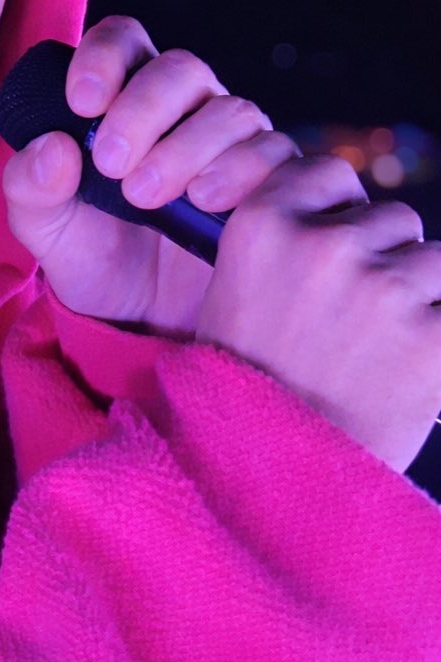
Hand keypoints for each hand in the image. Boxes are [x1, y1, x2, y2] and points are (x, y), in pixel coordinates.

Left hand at [1, 16, 297, 332]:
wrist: (144, 325)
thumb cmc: (95, 258)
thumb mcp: (45, 229)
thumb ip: (30, 187)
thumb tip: (52, 149)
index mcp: (128, 97)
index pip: (125, 41)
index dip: (105, 57)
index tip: (83, 102)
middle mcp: (189, 108)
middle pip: (182, 69)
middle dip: (143, 109)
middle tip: (110, 163)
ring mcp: (238, 143)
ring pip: (232, 111)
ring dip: (187, 147)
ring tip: (146, 197)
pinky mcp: (277, 184)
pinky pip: (281, 156)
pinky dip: (245, 173)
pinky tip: (208, 204)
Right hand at [197, 154, 440, 471]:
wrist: (263, 486)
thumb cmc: (251, 393)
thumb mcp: (239, 293)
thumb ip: (292, 241)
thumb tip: (362, 214)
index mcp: (262, 224)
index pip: (329, 175)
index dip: (337, 218)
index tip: (325, 263)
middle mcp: (322, 245)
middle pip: (392, 221)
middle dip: (383, 265)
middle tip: (351, 334)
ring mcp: (383, 289)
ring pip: (435, 261)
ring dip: (422, 302)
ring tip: (381, 360)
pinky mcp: (434, 340)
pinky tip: (421, 369)